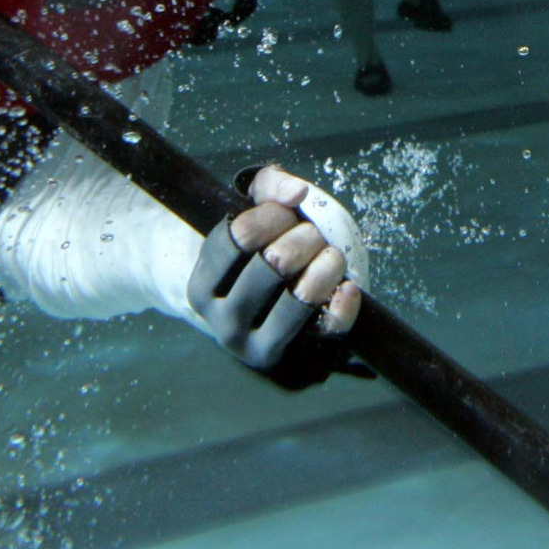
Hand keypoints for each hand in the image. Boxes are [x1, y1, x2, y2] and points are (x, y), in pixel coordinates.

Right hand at [187, 164, 364, 388]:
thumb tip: (296, 192)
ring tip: (330, 254)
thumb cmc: (254, 258)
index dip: (270, 214)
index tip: (283, 213)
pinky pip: (329, 328)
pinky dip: (344, 302)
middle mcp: (224, 323)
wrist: (261, 319)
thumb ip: (267, 187)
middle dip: (304, 236)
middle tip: (310, 234)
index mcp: (202, 287)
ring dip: (326, 263)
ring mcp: (259, 347)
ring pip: (301, 296)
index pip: (238, 236)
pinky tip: (346, 285)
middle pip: (274, 262)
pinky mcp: (297, 360)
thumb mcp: (248, 217)